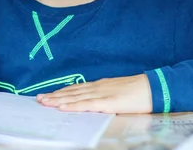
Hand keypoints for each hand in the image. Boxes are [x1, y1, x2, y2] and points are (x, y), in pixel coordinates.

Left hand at [36, 74, 151, 113]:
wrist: (154, 88)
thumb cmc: (139, 91)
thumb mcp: (119, 91)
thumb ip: (107, 96)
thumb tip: (97, 101)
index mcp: (101, 85)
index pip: (77, 88)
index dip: (62, 91)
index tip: (49, 94)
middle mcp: (98, 87)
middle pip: (72, 91)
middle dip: (55, 95)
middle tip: (39, 99)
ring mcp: (102, 94)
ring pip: (75, 96)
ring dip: (58, 99)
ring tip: (44, 102)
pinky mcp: (107, 102)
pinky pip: (86, 104)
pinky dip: (72, 105)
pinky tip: (62, 107)